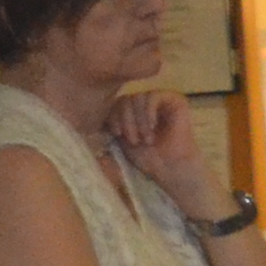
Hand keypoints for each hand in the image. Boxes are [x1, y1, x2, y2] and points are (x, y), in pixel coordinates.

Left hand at [106, 91, 229, 219]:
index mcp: (132, 110)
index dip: (113, 117)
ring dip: (138, 120)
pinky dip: (148, 112)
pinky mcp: (174, 100)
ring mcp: (161, 99)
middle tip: (133, 140)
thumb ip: (112, 123)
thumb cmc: (148, 158)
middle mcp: (145, 102)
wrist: (171, 168)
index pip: (116, 103)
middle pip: (126, 99)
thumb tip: (91, 113)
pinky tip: (152, 127)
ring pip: (138, 97)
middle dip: (126, 120)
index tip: (117, 134)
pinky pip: (153, 96)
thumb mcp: (122, 139)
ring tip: (145, 138)